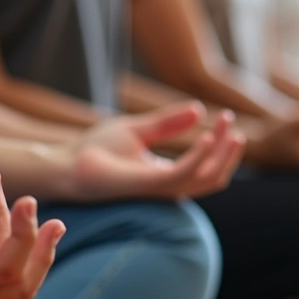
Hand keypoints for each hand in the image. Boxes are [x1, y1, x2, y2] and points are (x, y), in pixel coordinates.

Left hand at [69, 102, 245, 200]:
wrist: (66, 164)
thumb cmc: (95, 150)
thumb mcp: (138, 129)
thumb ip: (168, 123)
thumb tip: (199, 110)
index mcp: (166, 177)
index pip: (206, 168)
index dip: (222, 146)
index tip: (227, 118)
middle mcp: (167, 187)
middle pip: (213, 177)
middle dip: (228, 152)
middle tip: (232, 123)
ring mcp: (159, 188)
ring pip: (206, 179)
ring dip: (222, 154)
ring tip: (228, 129)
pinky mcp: (147, 184)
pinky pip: (183, 175)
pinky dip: (199, 157)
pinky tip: (207, 136)